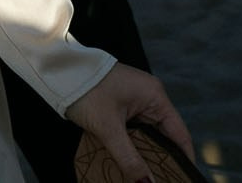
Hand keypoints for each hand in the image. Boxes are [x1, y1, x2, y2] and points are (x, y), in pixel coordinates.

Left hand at [65, 63, 193, 182]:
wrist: (57, 69)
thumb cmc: (85, 90)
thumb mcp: (108, 128)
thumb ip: (129, 158)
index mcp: (155, 96)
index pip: (179, 134)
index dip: (183, 158)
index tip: (184, 178)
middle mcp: (149, 96)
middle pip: (164, 135)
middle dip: (163, 159)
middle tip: (164, 179)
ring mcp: (134, 99)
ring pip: (147, 134)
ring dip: (146, 153)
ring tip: (149, 176)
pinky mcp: (120, 103)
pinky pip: (134, 129)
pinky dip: (133, 145)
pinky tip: (132, 162)